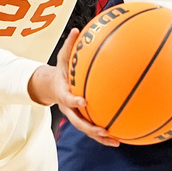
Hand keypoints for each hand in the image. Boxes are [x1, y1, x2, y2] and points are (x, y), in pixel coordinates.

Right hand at [29, 29, 118, 146]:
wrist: (50, 86)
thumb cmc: (61, 70)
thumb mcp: (62, 57)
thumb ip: (69, 45)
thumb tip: (77, 29)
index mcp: (63, 93)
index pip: (67, 98)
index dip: (74, 101)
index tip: (84, 101)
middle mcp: (68, 107)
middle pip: (78, 121)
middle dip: (90, 128)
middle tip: (103, 130)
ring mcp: (74, 115)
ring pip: (86, 129)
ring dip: (100, 137)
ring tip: (116, 141)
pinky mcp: (82, 118)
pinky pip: (93, 128)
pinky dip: (105, 134)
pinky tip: (121, 137)